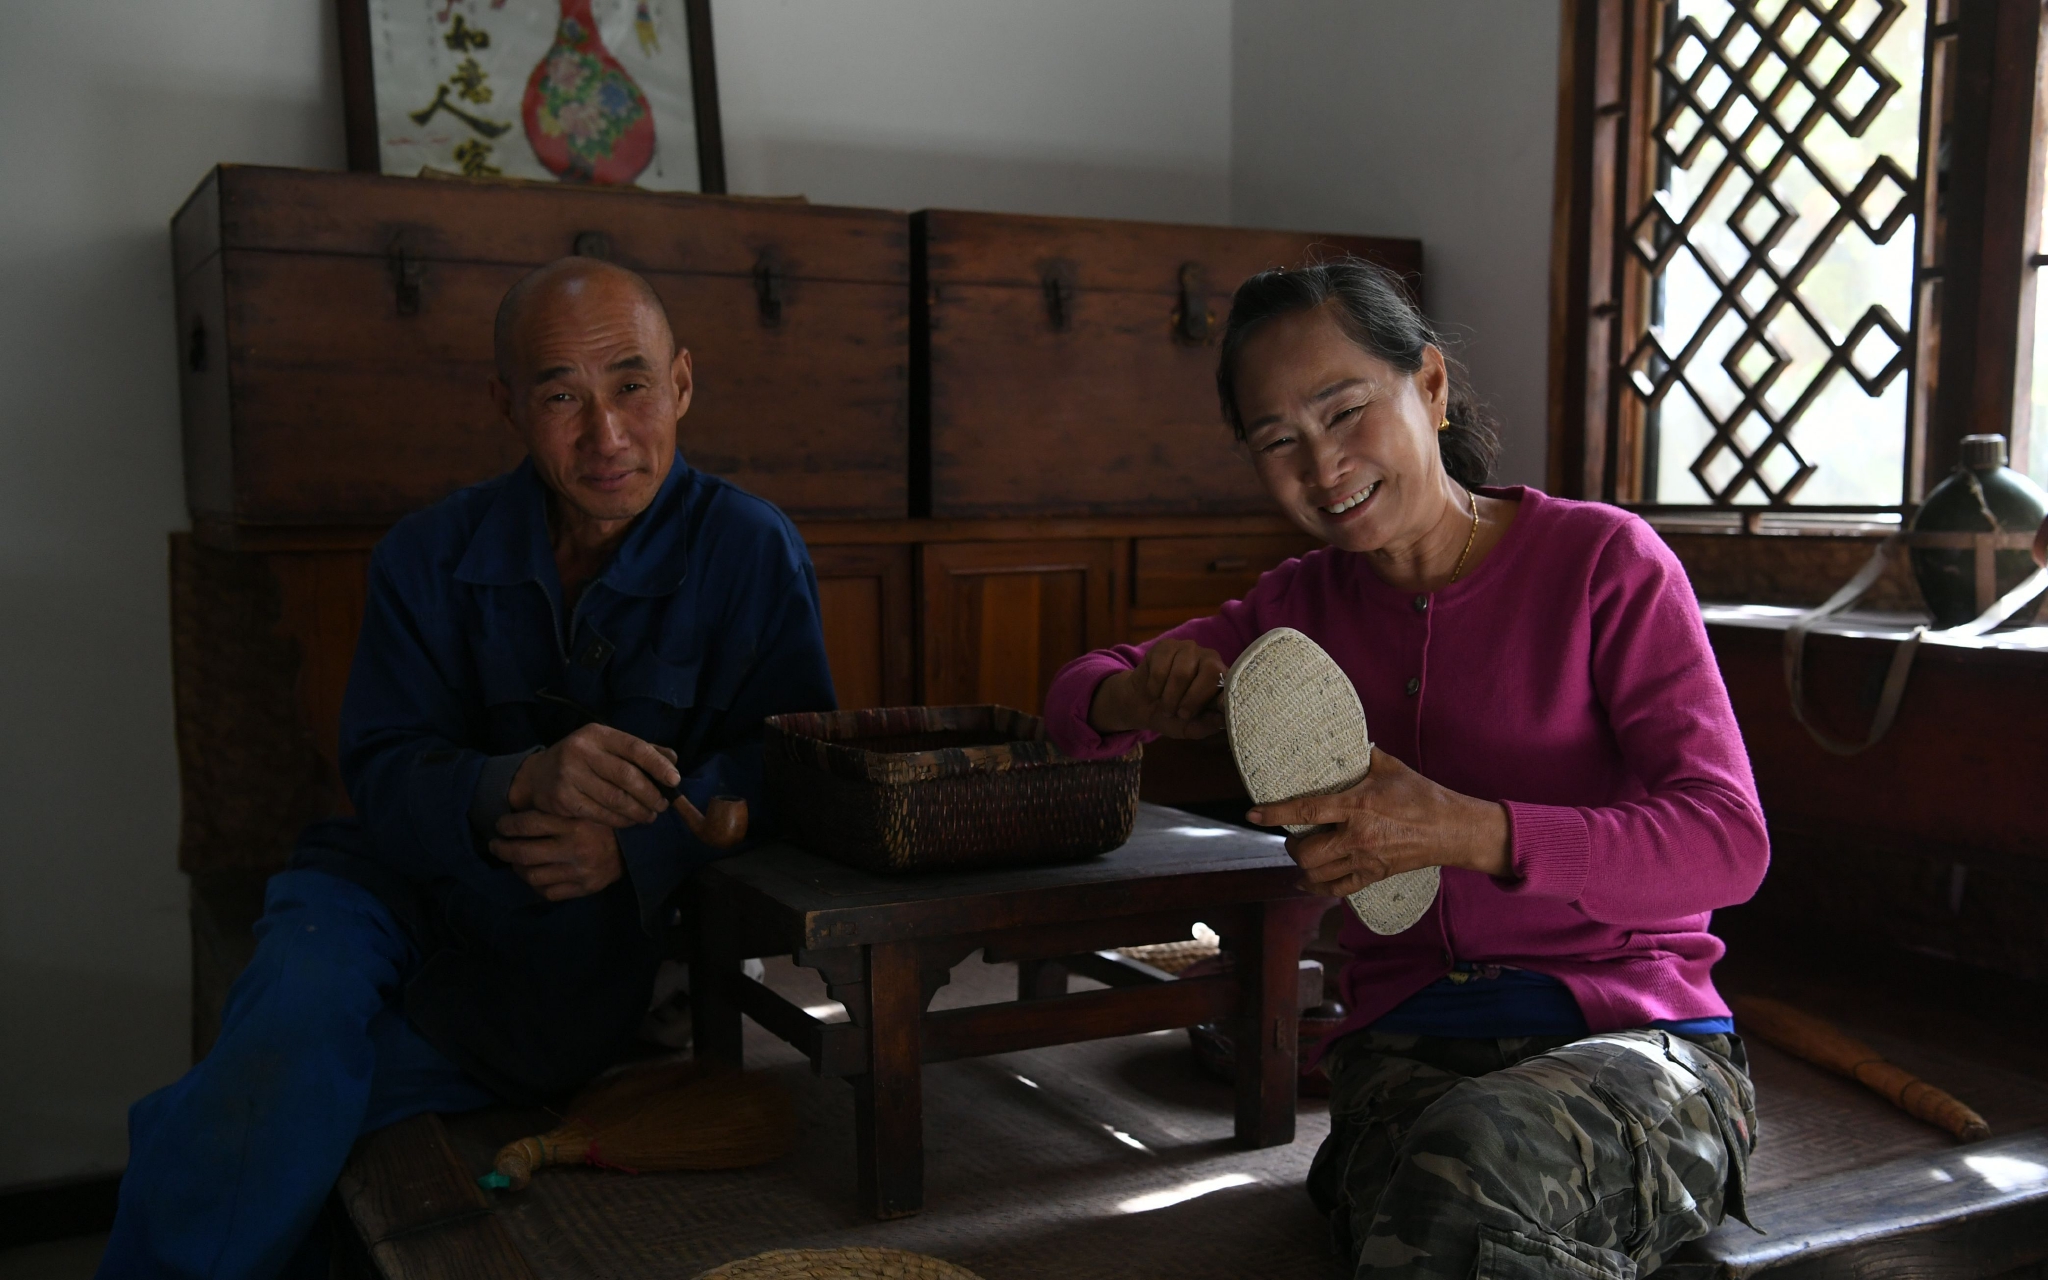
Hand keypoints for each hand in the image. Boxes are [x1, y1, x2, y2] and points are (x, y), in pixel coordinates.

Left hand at [490, 810, 624, 900]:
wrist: (637, 849)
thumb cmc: (604, 825)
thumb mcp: (584, 808)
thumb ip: (557, 809)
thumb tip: (518, 811)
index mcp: (574, 824)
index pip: (529, 824)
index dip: (508, 825)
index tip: (501, 824)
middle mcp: (575, 849)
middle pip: (523, 854)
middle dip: (503, 849)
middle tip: (496, 845)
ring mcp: (579, 872)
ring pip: (532, 876)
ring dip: (517, 868)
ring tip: (514, 861)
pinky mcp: (584, 888)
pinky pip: (548, 892)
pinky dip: (536, 885)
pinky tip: (534, 875)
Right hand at [508, 724, 679, 827]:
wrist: (537, 775)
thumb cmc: (584, 759)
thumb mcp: (608, 746)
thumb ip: (641, 750)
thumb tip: (673, 760)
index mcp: (598, 734)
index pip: (634, 747)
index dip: (658, 765)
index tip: (675, 780)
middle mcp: (581, 751)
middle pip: (626, 776)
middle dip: (650, 794)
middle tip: (663, 805)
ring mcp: (570, 775)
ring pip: (614, 799)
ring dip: (638, 811)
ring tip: (650, 816)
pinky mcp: (563, 799)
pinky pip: (600, 814)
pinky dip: (621, 820)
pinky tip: (630, 821)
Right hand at [1087, 639, 1227, 738]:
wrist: (1141, 705)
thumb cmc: (1173, 716)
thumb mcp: (1191, 727)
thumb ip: (1208, 724)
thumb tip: (1225, 720)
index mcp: (1221, 678)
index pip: (1230, 681)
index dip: (1223, 695)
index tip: (1216, 709)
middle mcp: (1209, 658)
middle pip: (1210, 671)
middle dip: (1192, 698)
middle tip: (1180, 714)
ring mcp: (1188, 649)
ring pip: (1182, 672)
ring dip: (1170, 697)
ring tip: (1165, 707)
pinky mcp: (1166, 646)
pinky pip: (1161, 668)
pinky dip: (1154, 687)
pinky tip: (1154, 693)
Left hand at [1246, 750, 1512, 895]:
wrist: (1451, 829)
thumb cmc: (1421, 795)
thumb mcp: (1390, 766)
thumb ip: (1362, 754)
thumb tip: (1343, 739)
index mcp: (1357, 805)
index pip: (1307, 810)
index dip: (1275, 813)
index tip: (1253, 814)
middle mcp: (1357, 836)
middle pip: (1306, 852)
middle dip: (1291, 844)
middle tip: (1293, 834)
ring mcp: (1365, 860)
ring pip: (1317, 874)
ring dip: (1303, 865)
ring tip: (1303, 852)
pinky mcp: (1374, 875)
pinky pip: (1337, 890)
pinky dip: (1318, 888)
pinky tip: (1307, 882)